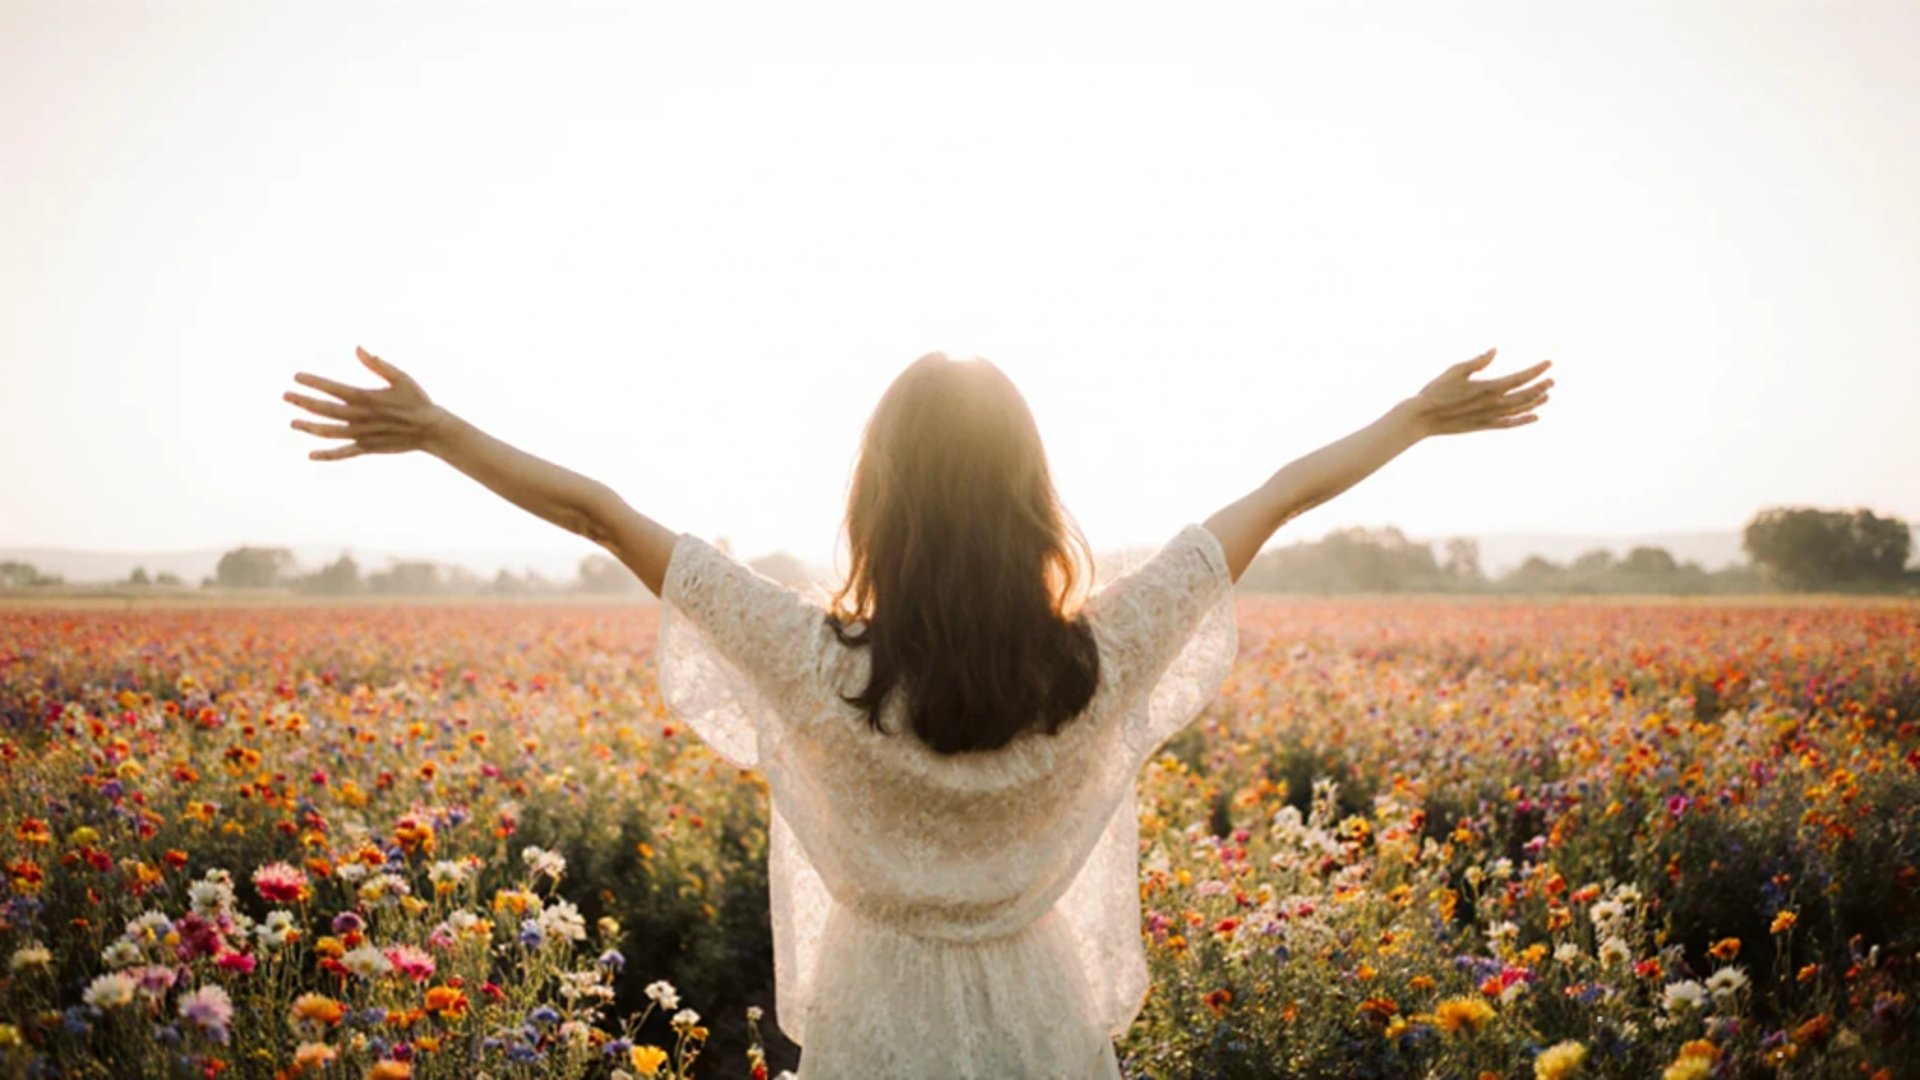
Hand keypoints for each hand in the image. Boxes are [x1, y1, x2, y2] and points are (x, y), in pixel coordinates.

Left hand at [285, 346, 450, 460]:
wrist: (432, 431)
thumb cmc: (418, 401)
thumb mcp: (400, 377)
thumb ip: (377, 364)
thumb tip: (358, 348)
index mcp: (365, 398)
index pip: (332, 388)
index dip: (313, 382)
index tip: (297, 377)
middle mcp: (359, 417)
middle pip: (324, 410)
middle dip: (303, 402)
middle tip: (286, 395)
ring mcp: (362, 435)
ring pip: (328, 432)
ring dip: (309, 427)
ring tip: (293, 422)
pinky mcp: (367, 448)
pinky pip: (343, 453)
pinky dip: (326, 455)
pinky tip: (312, 455)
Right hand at [1406, 348, 1552, 436]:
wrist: (1422, 418)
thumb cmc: (1435, 391)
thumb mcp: (1455, 370)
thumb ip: (1478, 361)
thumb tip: (1494, 350)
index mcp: (1488, 388)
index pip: (1520, 378)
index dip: (1536, 370)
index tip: (1548, 363)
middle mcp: (1493, 404)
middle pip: (1525, 395)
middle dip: (1541, 387)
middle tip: (1552, 380)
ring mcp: (1490, 417)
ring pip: (1520, 409)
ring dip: (1535, 401)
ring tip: (1546, 395)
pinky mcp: (1484, 426)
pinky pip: (1510, 424)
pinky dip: (1524, 420)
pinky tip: (1534, 417)